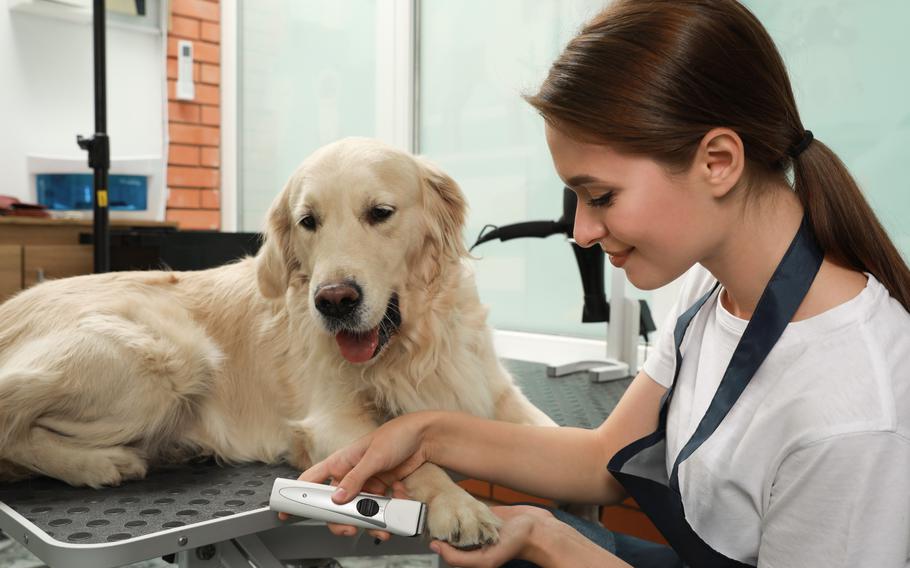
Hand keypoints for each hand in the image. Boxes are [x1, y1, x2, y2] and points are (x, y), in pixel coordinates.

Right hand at [277, 413, 431, 538]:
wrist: (426, 438)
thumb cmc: (398, 435)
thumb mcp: (374, 456)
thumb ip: (356, 478)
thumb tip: (337, 498)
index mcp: (341, 462)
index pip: (312, 480)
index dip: (297, 495)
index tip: (286, 512)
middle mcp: (351, 475)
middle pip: (335, 505)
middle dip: (341, 519)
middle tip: (350, 528)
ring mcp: (366, 485)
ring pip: (358, 511)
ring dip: (368, 521)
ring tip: (381, 526)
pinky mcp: (382, 491)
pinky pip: (378, 509)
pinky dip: (386, 513)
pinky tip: (396, 507)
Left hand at [429, 506, 554, 567]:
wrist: (537, 529)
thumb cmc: (515, 546)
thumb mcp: (485, 560)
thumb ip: (459, 558)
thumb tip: (434, 546)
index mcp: (470, 555)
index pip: (446, 547)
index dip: (436, 537)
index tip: (429, 524)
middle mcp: (473, 541)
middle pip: (450, 531)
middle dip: (443, 521)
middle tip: (434, 508)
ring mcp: (480, 526)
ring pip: (459, 518)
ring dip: (452, 510)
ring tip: (443, 500)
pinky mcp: (487, 514)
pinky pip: (471, 507)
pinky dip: (465, 502)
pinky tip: (459, 496)